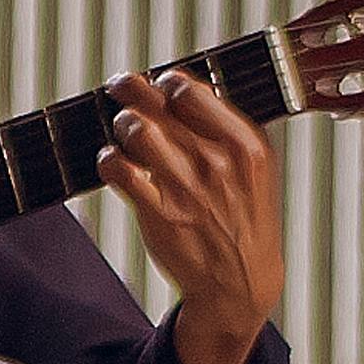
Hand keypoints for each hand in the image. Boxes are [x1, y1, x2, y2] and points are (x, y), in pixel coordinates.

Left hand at [102, 67, 286, 347]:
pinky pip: (117, 168)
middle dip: (130, 90)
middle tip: (118, 86)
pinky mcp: (158, 213)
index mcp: (246, 145)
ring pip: (135, 129)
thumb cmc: (243, 219)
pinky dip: (108, 158)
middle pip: (157, 104)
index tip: (157, 83)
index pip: (191, 91)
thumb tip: (183, 89)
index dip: (166, 82)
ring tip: (123, 129)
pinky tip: (115, 162)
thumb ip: (226, 128)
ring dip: (121, 124)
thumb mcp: (255, 169)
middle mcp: (218, 162)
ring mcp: (186, 188)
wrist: (240, 281)